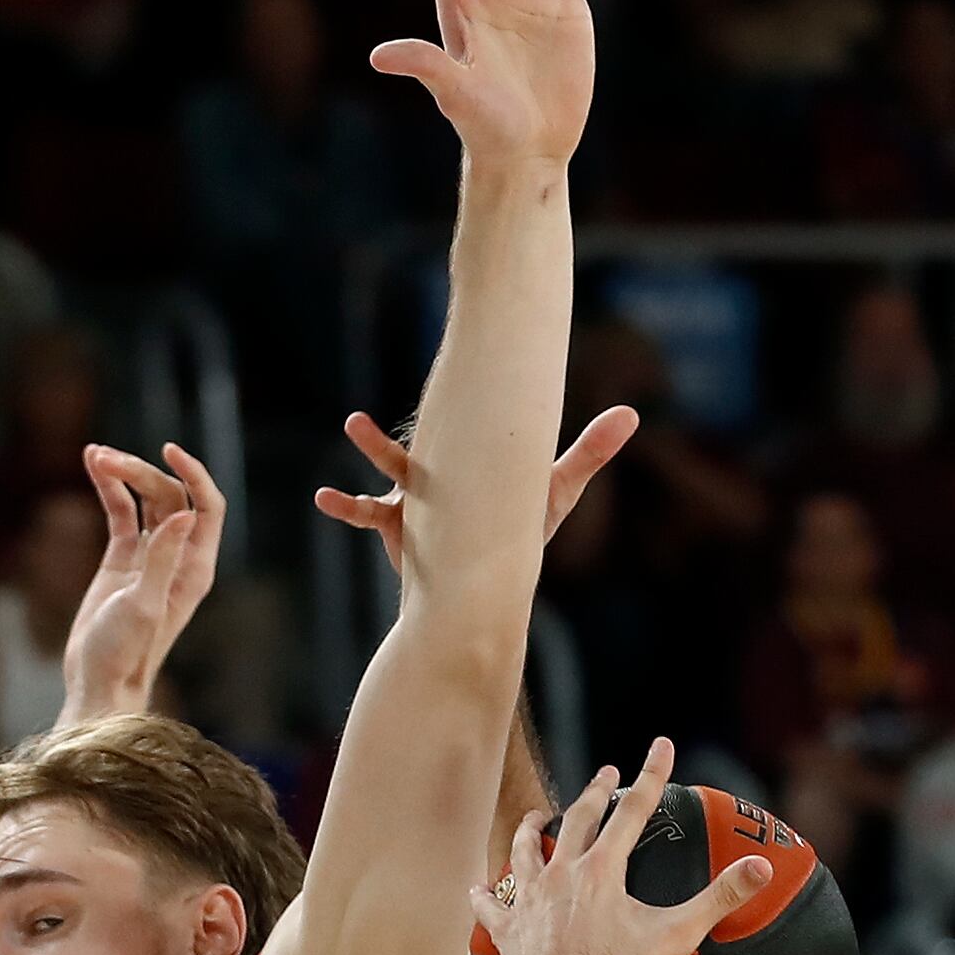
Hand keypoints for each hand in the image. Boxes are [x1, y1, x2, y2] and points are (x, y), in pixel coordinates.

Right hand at [60, 443, 225, 725]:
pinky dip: (109, 489)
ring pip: (145, 500)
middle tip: (106, 458)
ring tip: (93, 454)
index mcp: (194, 569)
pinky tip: (92, 465)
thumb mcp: (143, 605)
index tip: (167, 449)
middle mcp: (177, 559)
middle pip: (171, 496)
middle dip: (141, 471)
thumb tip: (186, 515)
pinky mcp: (122, 561)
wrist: (98, 682)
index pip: (207, 507)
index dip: (193, 474)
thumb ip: (162, 559)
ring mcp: (149, 557)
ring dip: (124, 473)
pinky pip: (121, 514)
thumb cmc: (123, 654)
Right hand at [314, 403, 638, 574]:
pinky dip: (344, 506)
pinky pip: (366, 514)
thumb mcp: (555, 493)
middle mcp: (440, 472)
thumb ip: (587, 454)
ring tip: (352, 423)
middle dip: (410, 411)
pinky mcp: (400, 529)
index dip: (463, 393)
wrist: (486, 593)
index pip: (467, 420)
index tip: (456, 360)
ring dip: (372, 449)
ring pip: (391, 471)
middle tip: (398, 376)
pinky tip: (323, 497)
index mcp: (472, 461)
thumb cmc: (518, 541)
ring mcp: (416, 499)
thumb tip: (631, 411)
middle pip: (422, 437)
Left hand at [472, 737, 770, 954]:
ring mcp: (529, 901)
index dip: (652, 775)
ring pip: (525, 851)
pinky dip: (485, 895)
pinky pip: (490, 907)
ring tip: (537, 816)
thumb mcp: (677, 934)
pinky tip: (478, 887)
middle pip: (576, 820)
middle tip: (605, 774)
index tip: (661, 745)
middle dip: (594, 792)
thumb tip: (761, 867)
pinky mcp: (508, 932)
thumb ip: (720, 897)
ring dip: (532, 829)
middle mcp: (561, 874)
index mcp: (602, 870)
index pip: (633, 811)